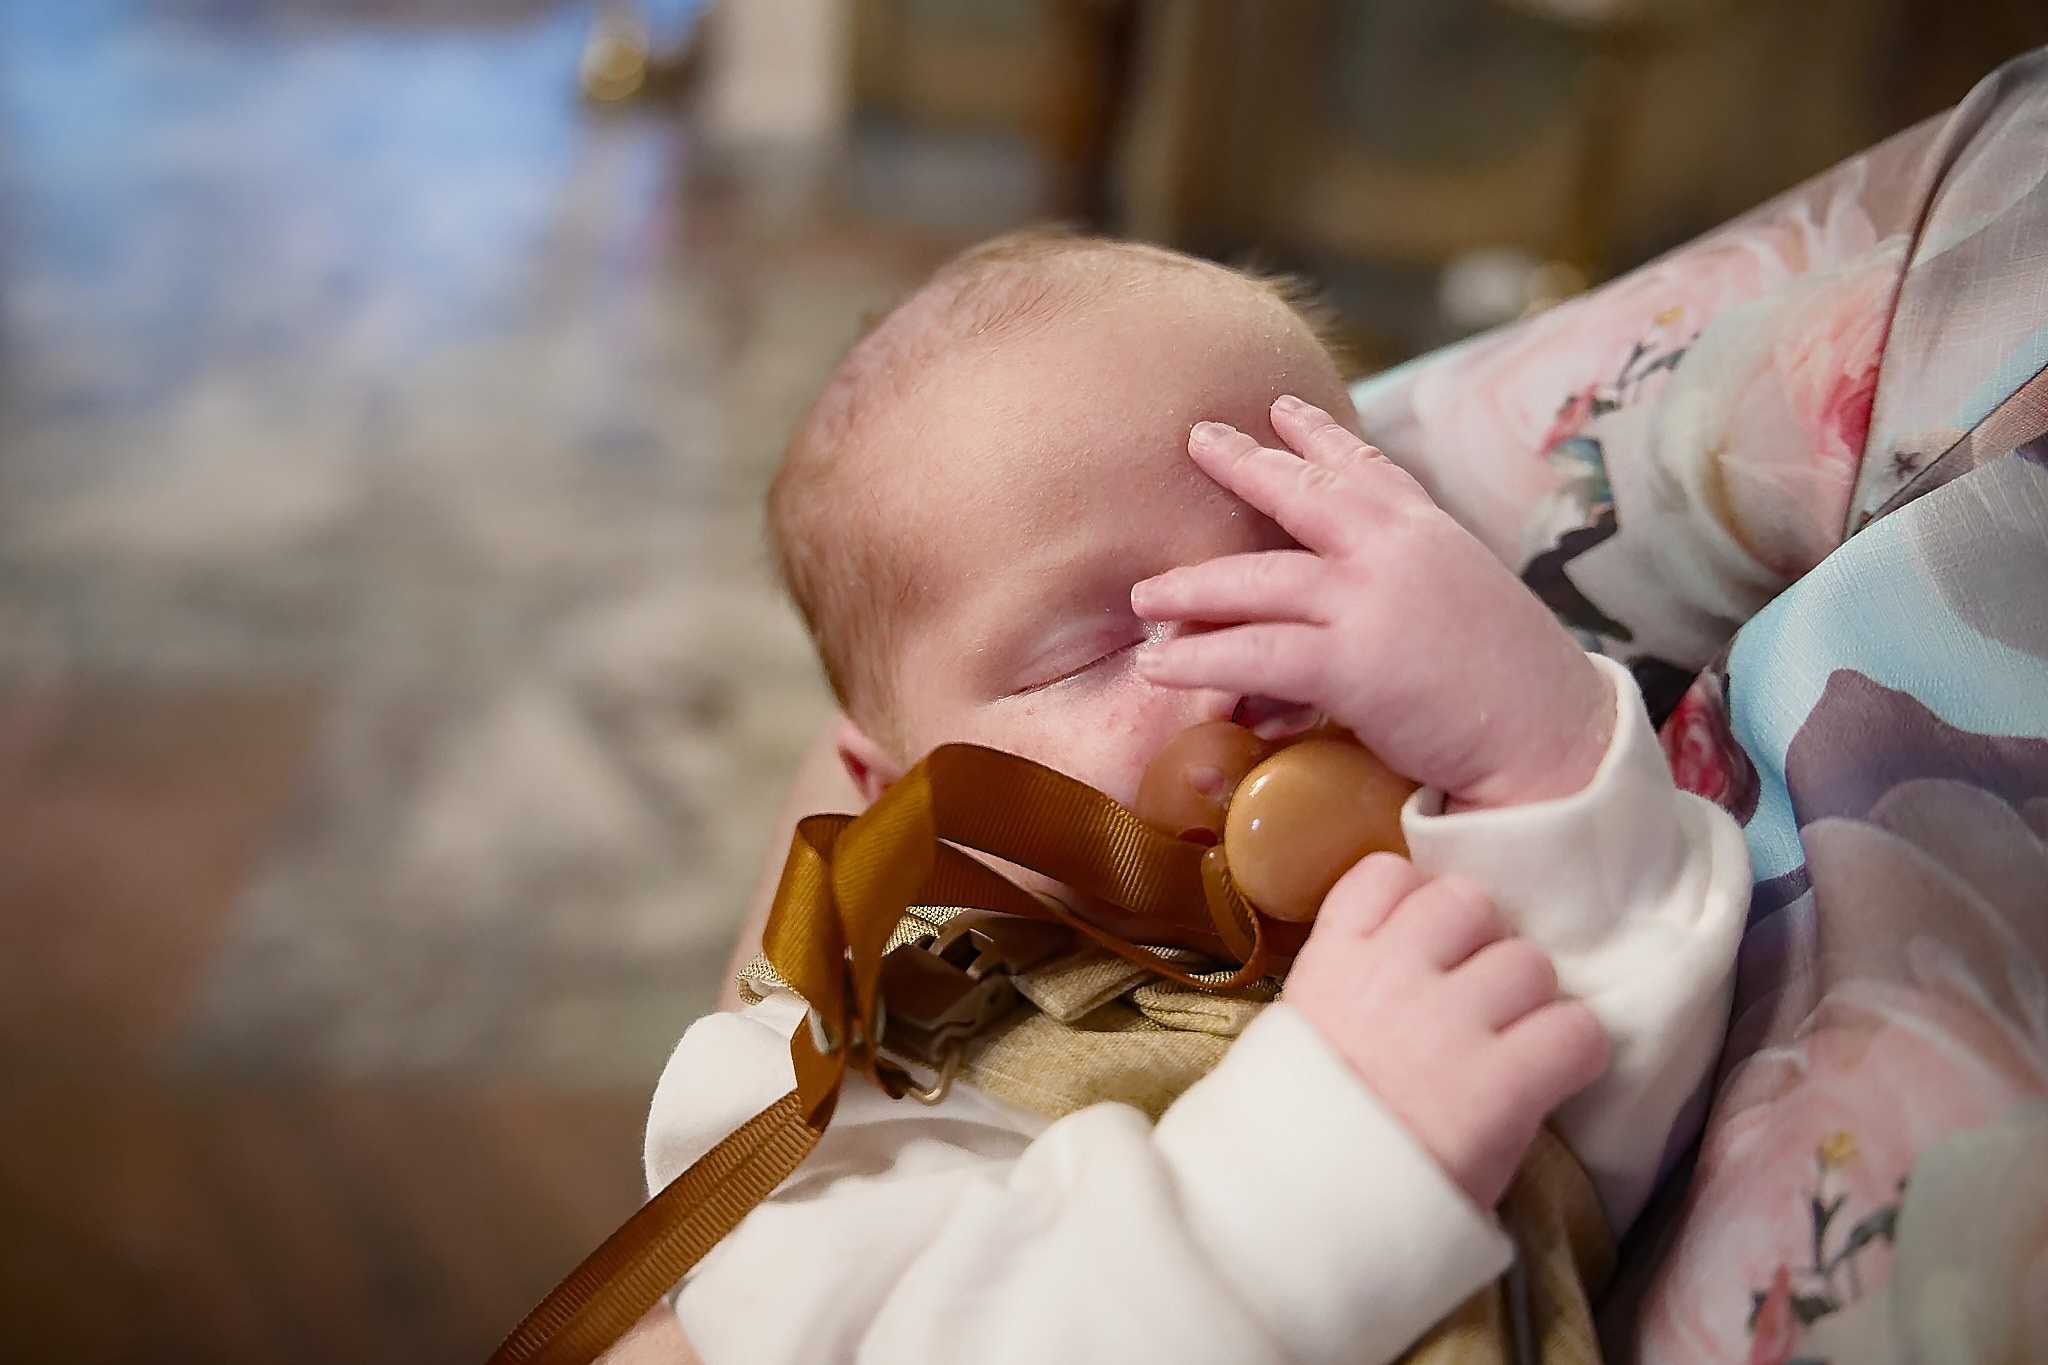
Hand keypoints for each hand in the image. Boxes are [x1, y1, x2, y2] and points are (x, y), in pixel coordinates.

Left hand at [1132, 395, 1612, 809]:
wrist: (1557, 740)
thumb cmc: (1517, 688)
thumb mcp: (1467, 606)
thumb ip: (1410, 589)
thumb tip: (1354, 608)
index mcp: (1431, 532)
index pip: (1368, 467)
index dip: (1321, 436)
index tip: (1282, 408)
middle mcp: (1397, 548)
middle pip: (1302, 494)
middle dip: (1244, 463)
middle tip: (1194, 439)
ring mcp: (1372, 600)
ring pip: (1259, 579)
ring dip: (1192, 587)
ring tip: (1143, 597)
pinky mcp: (1354, 661)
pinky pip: (1256, 653)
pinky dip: (1200, 658)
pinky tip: (1158, 665)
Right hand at [1283, 853, 1607, 1208]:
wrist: (1295, 1219)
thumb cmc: (1296, 1137)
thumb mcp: (1295, 1037)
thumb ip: (1343, 986)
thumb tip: (1397, 965)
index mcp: (1332, 962)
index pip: (1388, 874)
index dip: (1417, 903)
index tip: (1423, 946)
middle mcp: (1390, 974)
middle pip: (1470, 903)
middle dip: (1482, 946)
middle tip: (1475, 1001)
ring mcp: (1448, 1024)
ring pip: (1531, 962)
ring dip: (1530, 1003)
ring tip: (1510, 1049)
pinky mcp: (1502, 1084)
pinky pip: (1577, 1031)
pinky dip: (1573, 1054)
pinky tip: (1545, 1082)